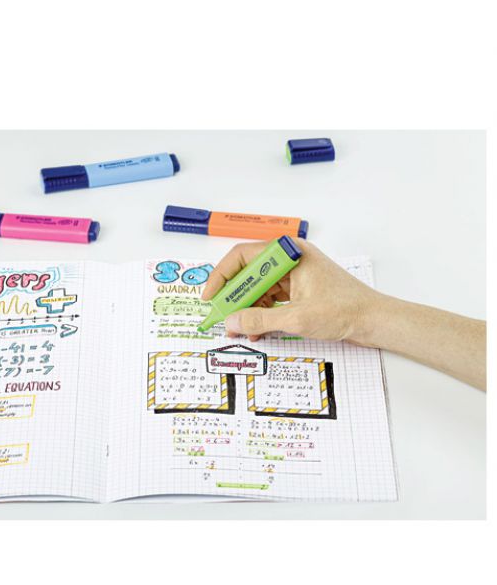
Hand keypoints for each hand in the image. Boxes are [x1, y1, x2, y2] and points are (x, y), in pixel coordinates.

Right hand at [201, 239, 381, 342]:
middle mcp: (289, 260)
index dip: (221, 277)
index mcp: (289, 254)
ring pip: (257, 289)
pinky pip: (269, 299)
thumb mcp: (297, 318)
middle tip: (222, 317)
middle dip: (233, 298)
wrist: (374, 320)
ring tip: (239, 330)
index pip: (242, 257)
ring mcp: (293, 275)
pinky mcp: (297, 290)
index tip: (210, 297)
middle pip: (248, 274)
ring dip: (246, 309)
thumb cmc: (345, 310)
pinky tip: (255, 331)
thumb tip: (232, 321)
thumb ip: (259, 319)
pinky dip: (260, 314)